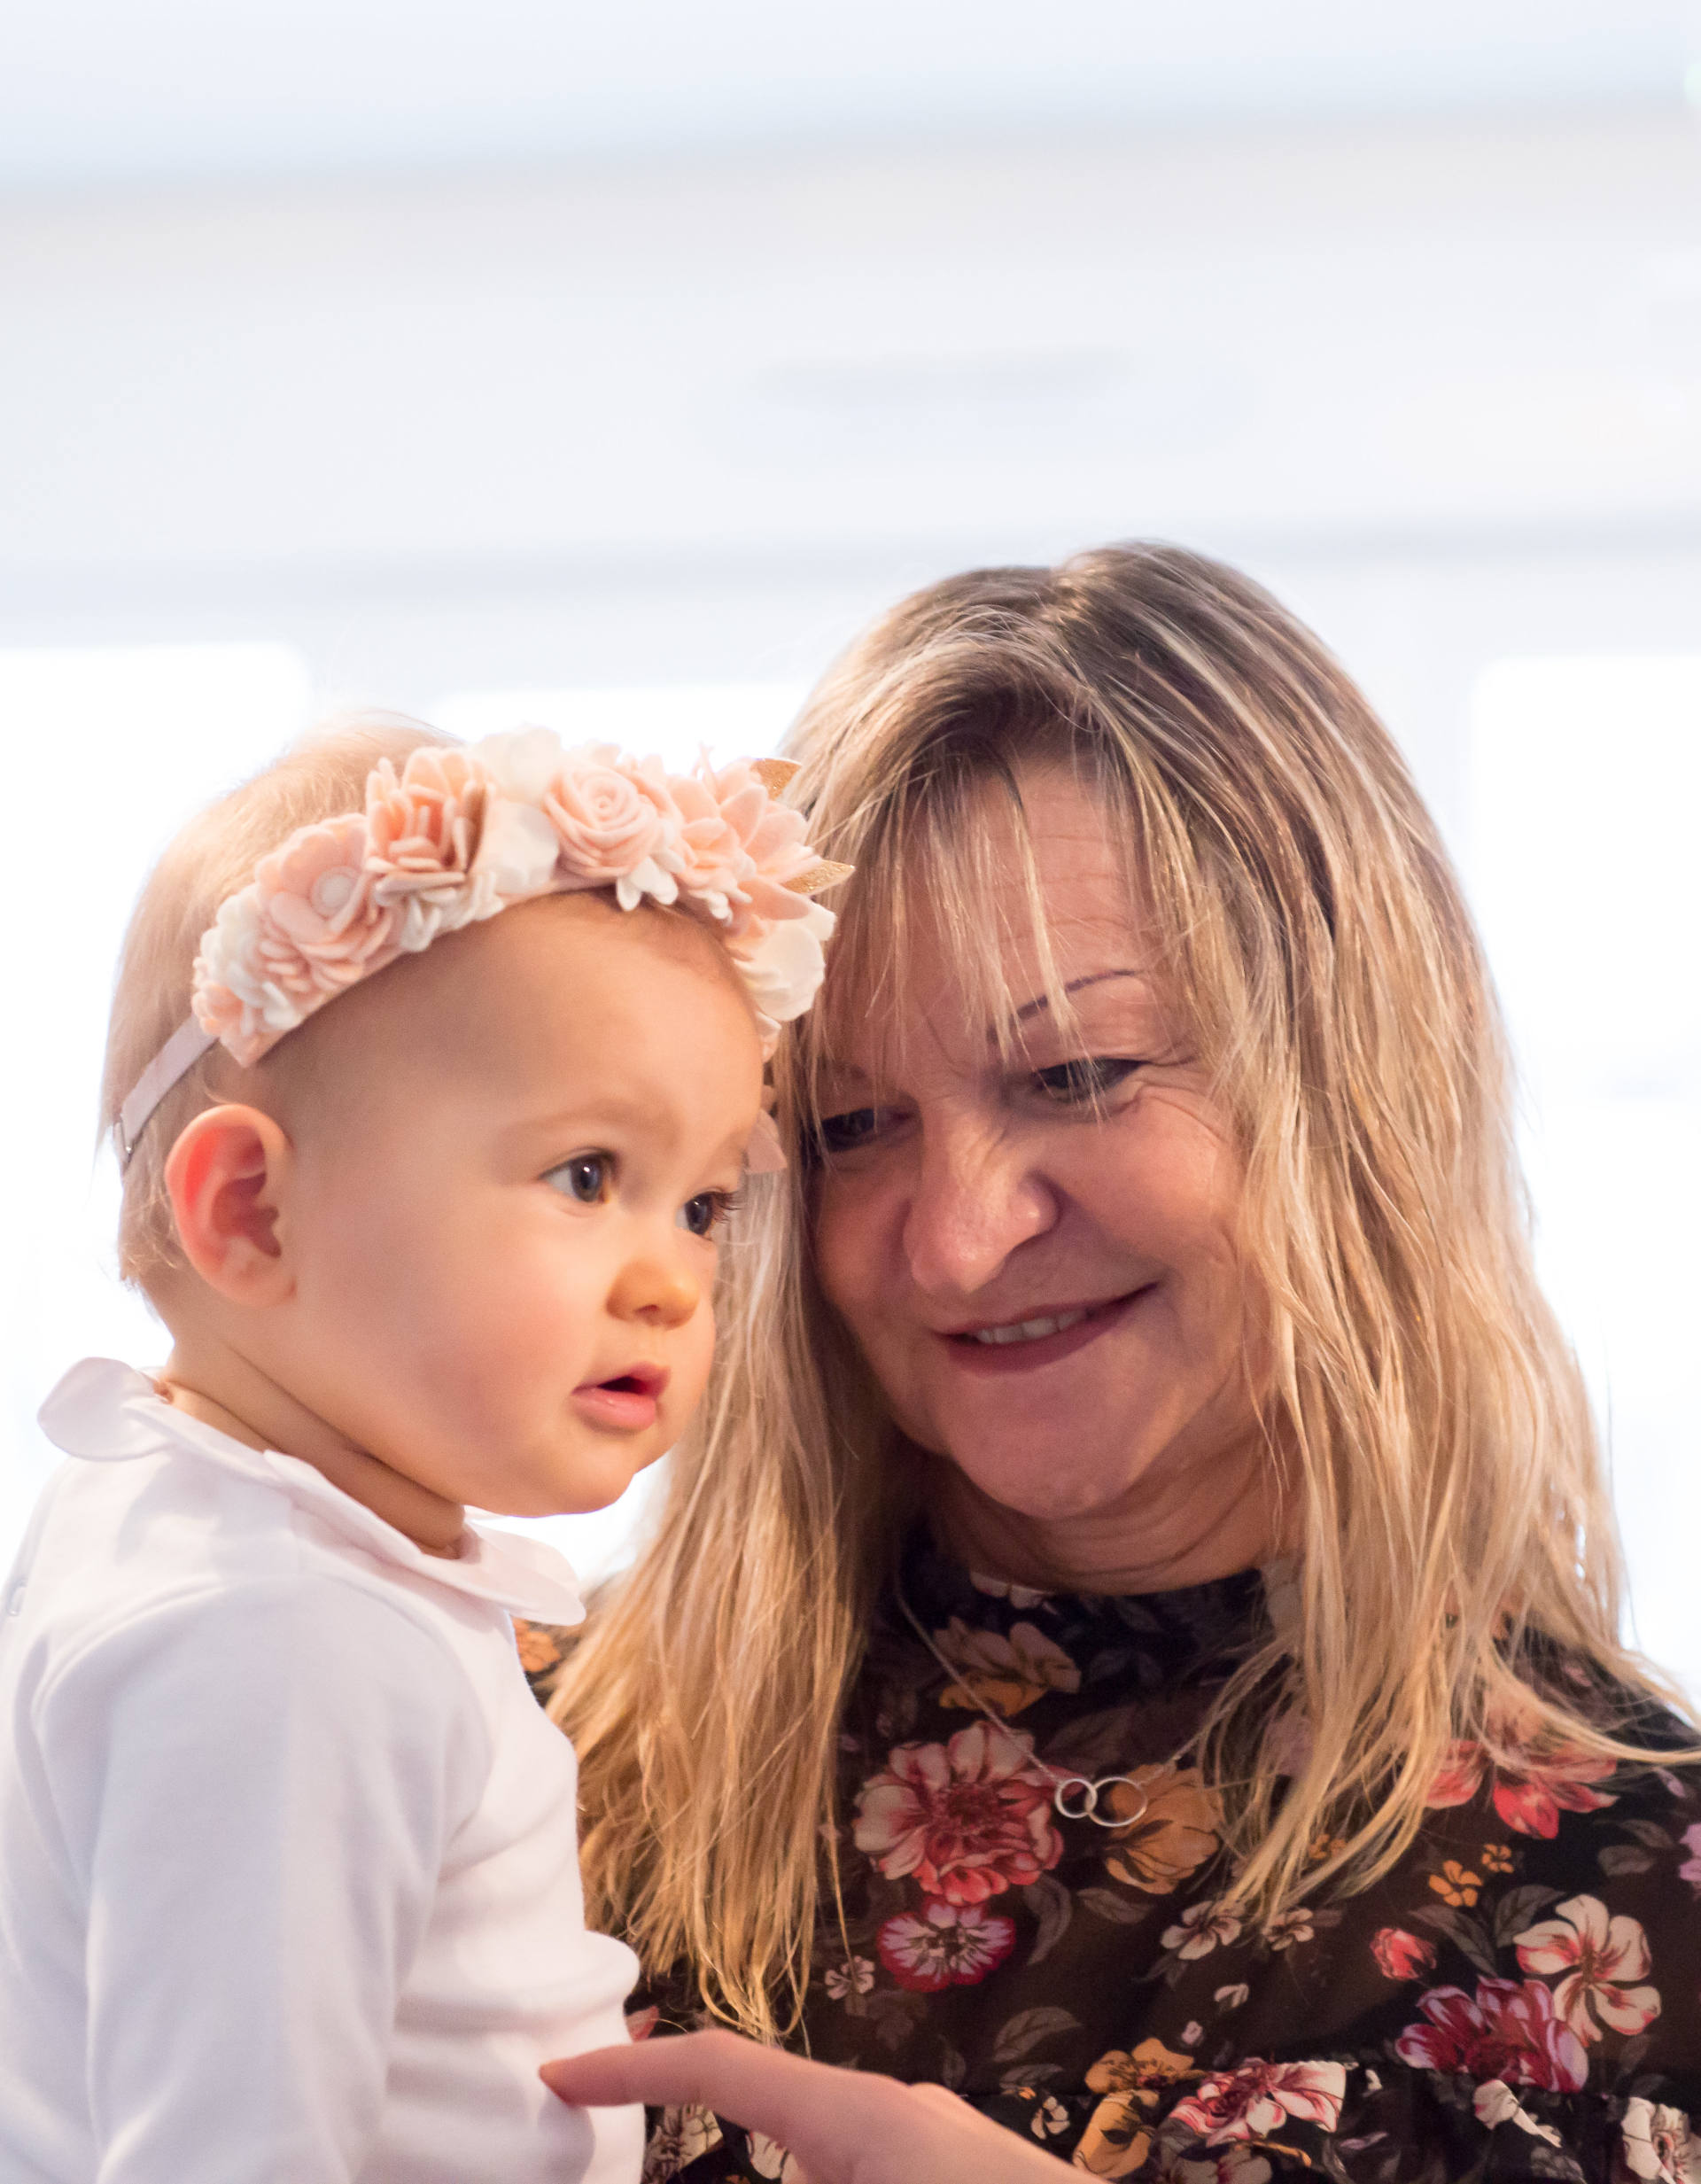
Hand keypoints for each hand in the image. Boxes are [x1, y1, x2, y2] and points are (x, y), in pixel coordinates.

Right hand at [540, 2030, 1067, 2183]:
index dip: (633, 2067)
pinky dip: (827, 2182)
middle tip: (625, 2129)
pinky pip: (867, 2173)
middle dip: (704, 2137)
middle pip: (772, 2116)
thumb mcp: (853, 2176)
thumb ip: (777, 2171)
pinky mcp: (968, 2173)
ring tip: (711, 2124)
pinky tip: (809, 2173)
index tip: (558, 2078)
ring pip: (822, 2157)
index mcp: (864, 2120)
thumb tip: (704, 2159)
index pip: (723, 2067)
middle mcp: (900, 2120)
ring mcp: (939, 2149)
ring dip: (780, 2167)